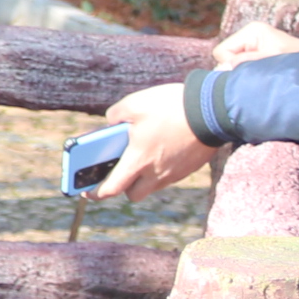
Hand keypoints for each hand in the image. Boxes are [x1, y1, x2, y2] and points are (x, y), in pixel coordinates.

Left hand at [101, 82, 219, 201]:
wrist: (213, 110)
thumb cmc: (171, 107)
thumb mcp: (134, 104)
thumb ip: (115, 116)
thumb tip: (111, 123)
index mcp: (138, 161)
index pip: (111, 189)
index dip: (95, 193)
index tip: (85, 191)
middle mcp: (156, 174)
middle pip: (134, 194)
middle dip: (123, 186)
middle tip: (117, 169)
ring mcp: (175, 173)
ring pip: (152, 185)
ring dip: (143, 176)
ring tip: (140, 153)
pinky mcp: (188, 168)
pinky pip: (168, 175)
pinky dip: (160, 167)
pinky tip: (161, 147)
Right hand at [211, 20, 298, 65]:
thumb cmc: (295, 59)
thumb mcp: (269, 60)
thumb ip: (246, 62)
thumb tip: (222, 68)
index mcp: (252, 30)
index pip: (222, 51)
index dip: (230, 64)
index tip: (247, 72)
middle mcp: (250, 34)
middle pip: (225, 56)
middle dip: (236, 68)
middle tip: (254, 74)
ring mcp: (253, 43)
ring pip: (232, 62)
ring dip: (243, 71)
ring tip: (261, 73)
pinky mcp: (257, 52)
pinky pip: (241, 64)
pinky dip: (248, 72)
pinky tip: (261, 73)